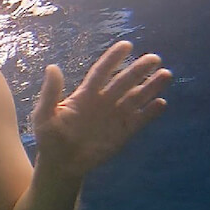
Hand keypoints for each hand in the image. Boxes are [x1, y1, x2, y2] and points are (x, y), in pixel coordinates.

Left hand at [32, 40, 172, 176]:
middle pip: (124, 81)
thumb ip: (50, 93)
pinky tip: (161, 103)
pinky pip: (140, 119)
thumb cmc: (49, 138)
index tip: (126, 45)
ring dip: (150, 86)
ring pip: (136, 97)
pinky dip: (151, 112)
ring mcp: (115, 116)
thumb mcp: (44, 115)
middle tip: (154, 58)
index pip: (102, 72)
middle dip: (139, 69)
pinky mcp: (123, 133)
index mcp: (85, 95)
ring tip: (165, 74)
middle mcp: (104, 101)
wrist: (61, 165)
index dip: (113, 58)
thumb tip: (52, 67)